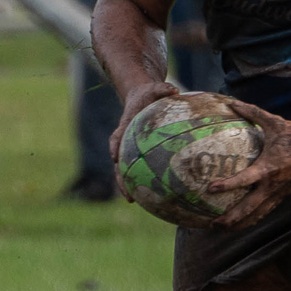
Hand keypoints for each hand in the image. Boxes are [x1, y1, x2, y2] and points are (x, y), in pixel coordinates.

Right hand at [107, 79, 179, 198]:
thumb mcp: (154, 89)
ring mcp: (128, 148)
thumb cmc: (148, 94)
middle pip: (117, 162)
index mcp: (125, 125)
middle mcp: (123, 139)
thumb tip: (175, 90)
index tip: (115, 158)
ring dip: (126, 184)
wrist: (139, 98)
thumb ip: (162, 89)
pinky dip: (141, 179)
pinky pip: (137, 167)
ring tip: (132, 201)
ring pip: (124, 169)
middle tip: (126, 193)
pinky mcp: (135, 153)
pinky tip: (151, 193)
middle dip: (119, 178)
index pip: (117, 138)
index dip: (115, 148)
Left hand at [205, 100, 290, 230]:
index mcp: (268, 168)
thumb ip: (252, 112)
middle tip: (212, 223)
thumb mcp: (274, 122)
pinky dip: (251, 220)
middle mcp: (272, 185)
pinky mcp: (281, 197)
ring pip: (256, 215)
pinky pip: (264, 212)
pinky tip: (239, 224)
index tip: (210, 188)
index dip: (227, 185)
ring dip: (239, 224)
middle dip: (230, 218)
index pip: (245, 180)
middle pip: (248, 208)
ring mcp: (278, 193)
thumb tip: (231, 102)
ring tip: (220, 229)